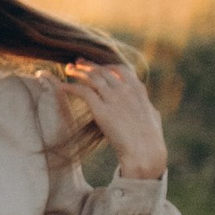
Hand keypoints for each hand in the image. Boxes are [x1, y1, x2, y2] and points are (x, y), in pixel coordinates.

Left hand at [60, 57, 166, 178]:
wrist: (145, 151)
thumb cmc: (151, 139)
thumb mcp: (152, 116)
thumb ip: (147, 107)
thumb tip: (149, 107)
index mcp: (138, 89)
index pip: (119, 69)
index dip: (106, 66)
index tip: (96, 66)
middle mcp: (125, 89)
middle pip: (103, 71)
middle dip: (89, 65)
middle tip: (77, 63)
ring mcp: (113, 98)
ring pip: (92, 78)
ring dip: (78, 72)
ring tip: (68, 69)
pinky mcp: (101, 110)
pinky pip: (83, 92)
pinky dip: (71, 87)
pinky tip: (62, 86)